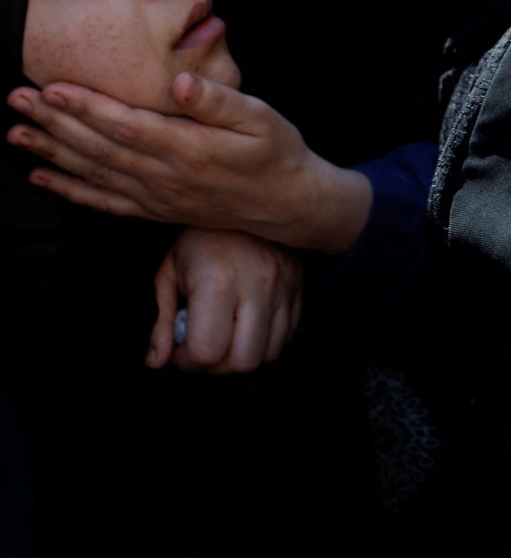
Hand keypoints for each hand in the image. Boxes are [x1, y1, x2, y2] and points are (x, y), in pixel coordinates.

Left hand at [6, 74, 370, 254]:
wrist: (287, 203)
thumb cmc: (276, 152)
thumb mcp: (261, 117)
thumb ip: (218, 100)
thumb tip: (180, 81)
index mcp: (189, 149)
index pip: (126, 125)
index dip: (86, 107)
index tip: (53, 88)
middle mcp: (165, 176)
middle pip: (99, 148)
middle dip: (55, 122)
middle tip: (18, 99)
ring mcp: (156, 197)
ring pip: (93, 173)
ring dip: (51, 152)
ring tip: (16, 131)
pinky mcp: (154, 210)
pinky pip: (103, 201)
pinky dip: (69, 189)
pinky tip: (42, 177)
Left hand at [148, 228, 302, 374]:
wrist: (246, 199)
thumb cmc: (200, 238)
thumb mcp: (169, 272)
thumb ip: (162, 320)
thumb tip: (157, 362)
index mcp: (217, 281)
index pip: (208, 352)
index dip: (188, 360)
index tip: (180, 345)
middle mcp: (256, 285)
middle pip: (243, 361)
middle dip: (218, 365)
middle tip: (204, 345)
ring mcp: (283, 287)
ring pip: (268, 354)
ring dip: (243, 354)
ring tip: (226, 334)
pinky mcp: (299, 287)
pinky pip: (287, 337)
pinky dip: (265, 342)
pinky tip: (246, 324)